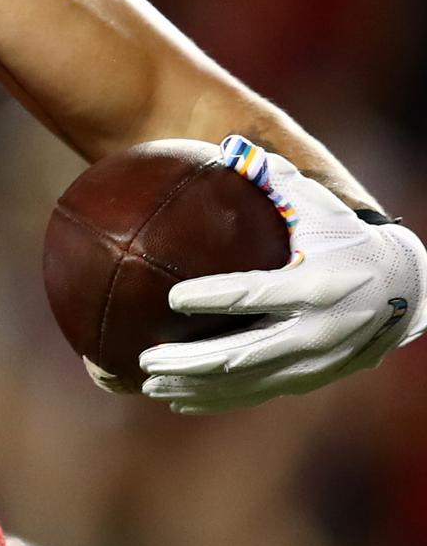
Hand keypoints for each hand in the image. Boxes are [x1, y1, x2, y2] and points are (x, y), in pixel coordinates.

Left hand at [135, 135, 425, 411]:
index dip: (216, 297)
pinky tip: (176, 399)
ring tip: (147, 381)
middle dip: (191, 361)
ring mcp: (315, 361)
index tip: (173, 298)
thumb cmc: (350, 241)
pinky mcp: (311, 379)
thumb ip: (278, 180)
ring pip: (246, 382)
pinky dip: (216, 399)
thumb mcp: (323, 209)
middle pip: (245, 353)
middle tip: (144, 357)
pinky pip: (257, 394)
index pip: (259, 294)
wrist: (406, 291)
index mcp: (318, 285)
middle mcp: (318, 330)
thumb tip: (229, 146)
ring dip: (195, 386)